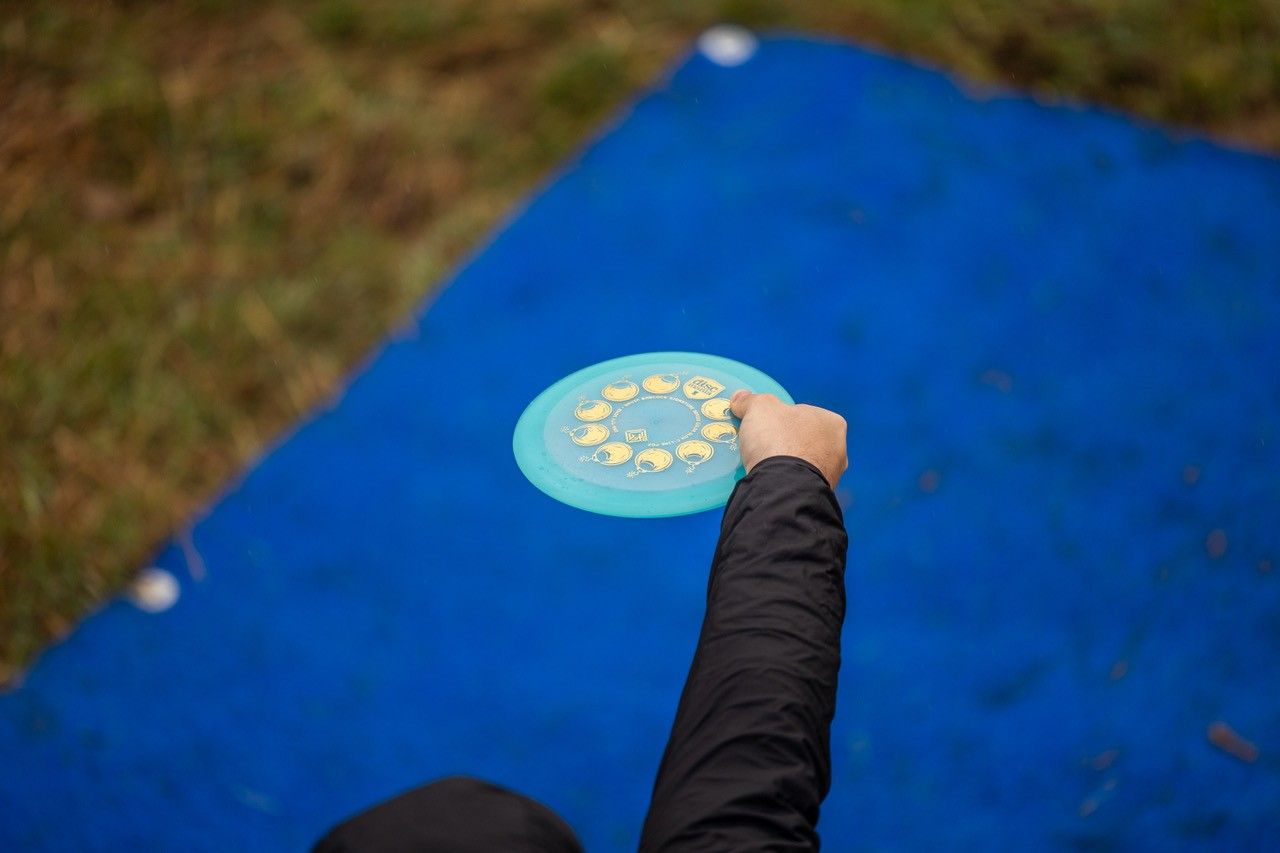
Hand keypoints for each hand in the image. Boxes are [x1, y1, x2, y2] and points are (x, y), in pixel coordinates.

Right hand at [730, 390, 847, 487]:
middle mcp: (838, 450)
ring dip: (787, 464)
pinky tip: (770, 481)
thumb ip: (751, 400)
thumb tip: (741, 398)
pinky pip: (798, 483)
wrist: (782, 487)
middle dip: (786, 443)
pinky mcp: (818, 496)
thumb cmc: (779, 441)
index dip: (782, 418)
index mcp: (832, 423)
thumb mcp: (759, 408)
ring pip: (803, 464)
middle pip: (804, 440)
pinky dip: (786, 482)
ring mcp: (831, 476)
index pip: (804, 415)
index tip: (766, 426)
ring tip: (764, 466)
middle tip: (764, 446)